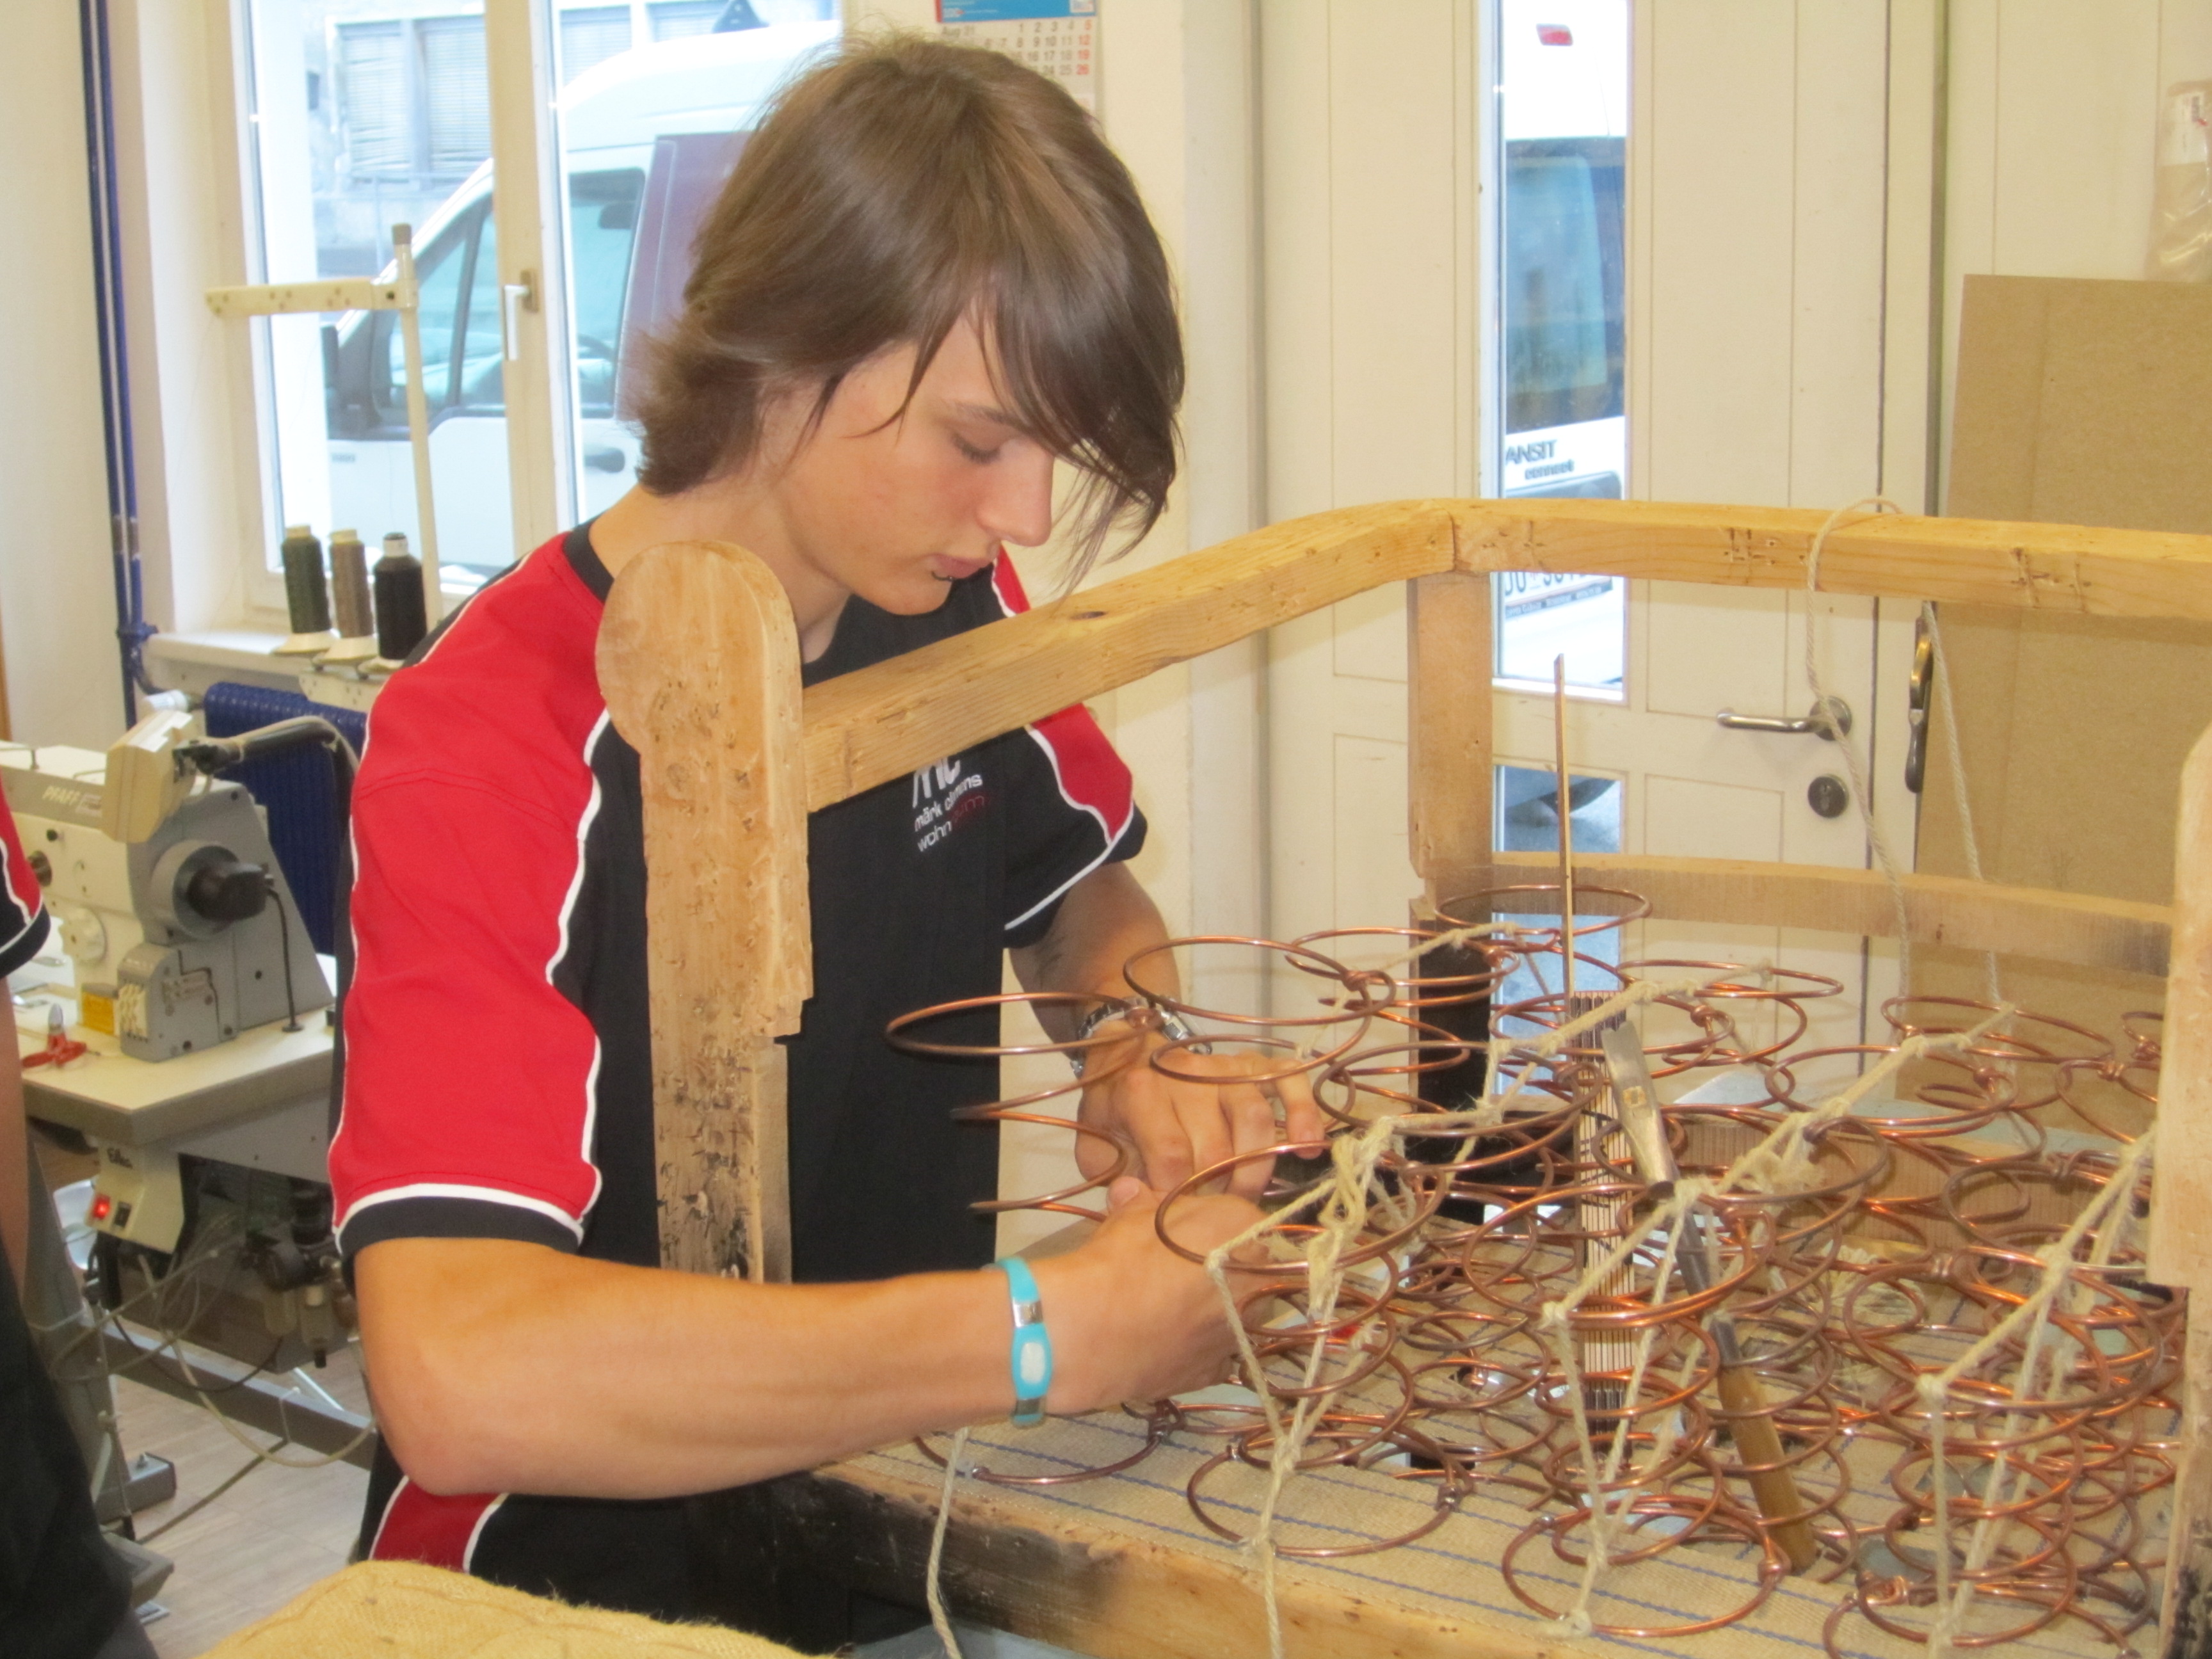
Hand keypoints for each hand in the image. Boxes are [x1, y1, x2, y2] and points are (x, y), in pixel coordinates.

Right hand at [1035, 1177, 1264, 1409]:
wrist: (1094, 1331)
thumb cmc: (1121, 1258)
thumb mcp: (1132, 1213)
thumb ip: (1145, 1202)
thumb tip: (1133, 1192)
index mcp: (1245, 1230)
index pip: (1240, 1217)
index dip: (1209, 1222)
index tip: (1182, 1229)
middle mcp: (1257, 1283)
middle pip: (1246, 1266)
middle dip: (1221, 1265)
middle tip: (1177, 1267)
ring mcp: (1239, 1332)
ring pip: (1235, 1311)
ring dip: (1213, 1306)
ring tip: (1170, 1306)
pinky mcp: (1216, 1372)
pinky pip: (1214, 1352)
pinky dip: (1197, 1345)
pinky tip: (1167, 1338)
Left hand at [1074, 1021, 1325, 1200]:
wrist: (1126, 1056)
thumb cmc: (1115, 1112)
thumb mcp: (1097, 1146)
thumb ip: (1113, 1177)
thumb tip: (1135, 1202)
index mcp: (1141, 1091)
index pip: (1172, 1154)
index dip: (1178, 1194)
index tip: (1173, 1216)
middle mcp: (1185, 1074)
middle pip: (1216, 1145)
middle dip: (1217, 1191)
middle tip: (1211, 1214)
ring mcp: (1222, 1067)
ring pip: (1253, 1118)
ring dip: (1254, 1168)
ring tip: (1245, 1196)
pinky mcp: (1251, 1064)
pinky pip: (1287, 1081)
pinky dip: (1303, 1113)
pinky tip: (1309, 1147)